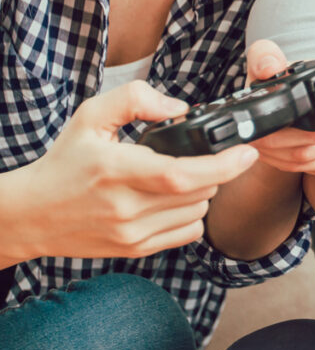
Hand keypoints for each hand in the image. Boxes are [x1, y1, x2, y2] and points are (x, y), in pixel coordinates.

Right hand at [11, 81, 257, 260]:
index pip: (182, 173)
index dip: (223, 164)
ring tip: (180, 177)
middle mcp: (126, 207)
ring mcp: (132, 233)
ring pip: (198, 212)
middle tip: (200, 155)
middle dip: (213, 170)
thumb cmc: (65, 162)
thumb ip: (136, 99)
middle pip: (200, 192)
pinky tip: (174, 200)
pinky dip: (192, 214)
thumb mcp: (91, 117)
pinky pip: (188, 233)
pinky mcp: (136, 250)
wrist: (32, 214)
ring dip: (203, 192)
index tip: (247, 152)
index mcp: (117, 170)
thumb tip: (180, 108)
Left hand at [244, 40, 314, 173]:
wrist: (290, 103)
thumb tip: (270, 68)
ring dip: (278, 152)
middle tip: (258, 131)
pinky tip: (269, 151)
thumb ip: (265, 54)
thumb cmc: (288, 78)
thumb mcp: (274, 59)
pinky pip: (310, 166)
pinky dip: (283, 162)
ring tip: (257, 141)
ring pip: (313, 153)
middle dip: (283, 135)